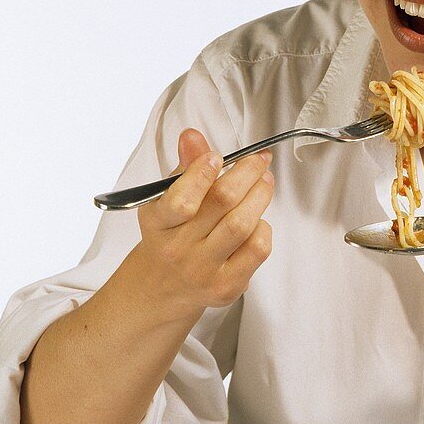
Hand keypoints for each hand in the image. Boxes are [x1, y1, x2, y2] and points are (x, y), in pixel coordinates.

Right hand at [134, 128, 274, 317]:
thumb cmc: (170, 235)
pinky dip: (263, 227)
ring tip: (265, 181)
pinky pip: (256, 249)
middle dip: (247, 173)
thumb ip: (184, 167)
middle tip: (258, 161)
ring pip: (242, 224)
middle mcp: (178, 249)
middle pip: (222, 203)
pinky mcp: (226, 286)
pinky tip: (257, 219)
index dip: (203, 172)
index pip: (181, 198)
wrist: (163, 286)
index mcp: (158, 223)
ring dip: (260, 195)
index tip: (218, 156)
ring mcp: (203, 270)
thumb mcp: (166, 200)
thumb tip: (192, 136)